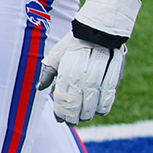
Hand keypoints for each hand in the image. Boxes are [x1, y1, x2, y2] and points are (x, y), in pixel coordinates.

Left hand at [37, 0, 141, 124]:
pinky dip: (103, 109)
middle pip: (78, 108)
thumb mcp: (56, 56)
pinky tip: (98, 111)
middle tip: (71, 122)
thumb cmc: (72, 43)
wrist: (97, 31)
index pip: (62, 102)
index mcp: (66, 74)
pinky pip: (108, 101)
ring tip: (84, 117)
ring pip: (93, 108)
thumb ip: (48, 74)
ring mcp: (98, 80)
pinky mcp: (113, 80)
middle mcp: (82, 80)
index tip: (60, 119)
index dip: (61, 114)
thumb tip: (39, 88)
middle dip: (73, 118)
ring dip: (88, 116)